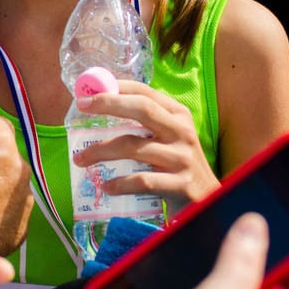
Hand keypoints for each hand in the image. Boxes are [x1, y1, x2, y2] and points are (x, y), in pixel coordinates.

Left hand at [73, 80, 218, 215]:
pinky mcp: (180, 185)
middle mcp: (182, 132)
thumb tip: (101, 105)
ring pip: (134, 147)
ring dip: (101, 151)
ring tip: (80, 159)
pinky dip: (120, 184)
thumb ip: (146, 123)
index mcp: (179, 115)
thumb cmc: (178, 166)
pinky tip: (107, 187)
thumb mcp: (170, 138)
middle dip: (109, 104)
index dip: (116, 88)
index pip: (146, 92)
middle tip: (82, 107)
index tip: (88, 92)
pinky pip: (142, 181)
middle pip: (143, 109)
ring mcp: (182, 158)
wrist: (208, 201)